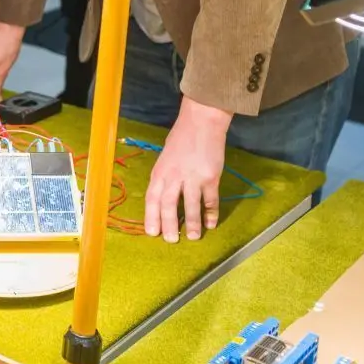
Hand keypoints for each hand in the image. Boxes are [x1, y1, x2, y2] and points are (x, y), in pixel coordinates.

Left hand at [143, 96, 232, 242]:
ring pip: (190, 206)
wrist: (201, 122)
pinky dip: (211, 213)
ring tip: (194, 237)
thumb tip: (164, 198)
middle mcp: (174, 176)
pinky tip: (211, 224)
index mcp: (160, 171)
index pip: (152, 198)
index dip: (151, 217)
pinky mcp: (211, 177)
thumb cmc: (182, 138)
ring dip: (192, 224)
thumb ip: (165, 177)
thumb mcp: (166, 157)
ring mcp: (193, 177)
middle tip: (172, 240)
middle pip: (168, 205)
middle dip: (169, 225)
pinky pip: (210, 200)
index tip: (152, 233)